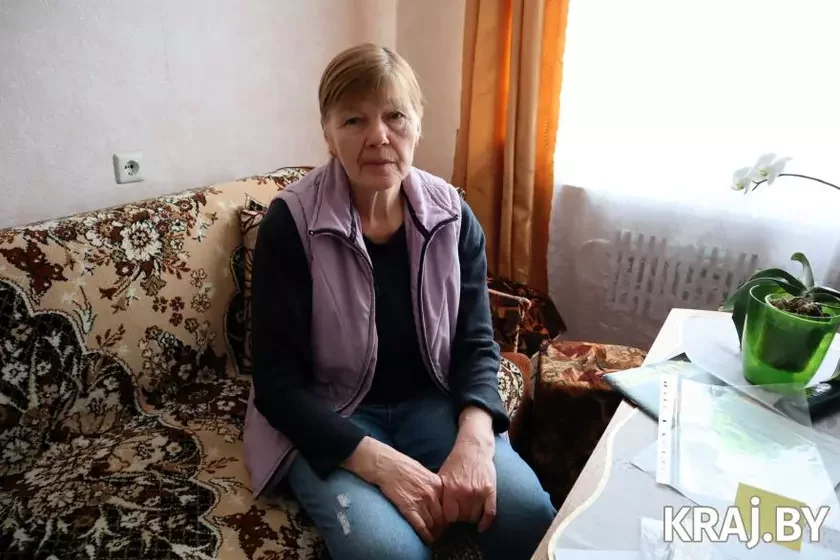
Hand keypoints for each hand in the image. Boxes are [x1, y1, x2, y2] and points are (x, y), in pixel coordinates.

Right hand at [342, 437, 447, 543]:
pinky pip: (420, 526)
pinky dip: (424, 535)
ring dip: (433, 532)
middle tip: (438, 532)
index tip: (444, 521)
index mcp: (437, 484)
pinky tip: (426, 539)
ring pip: (432, 523)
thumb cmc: (401, 466)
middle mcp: (432, 493)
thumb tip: (435, 494)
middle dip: (441, 527)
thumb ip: (431, 484)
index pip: (447, 505)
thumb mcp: (423, 471)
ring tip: (432, 537)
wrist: (385, 464)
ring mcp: (421, 501)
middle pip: (442, 517)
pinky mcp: (408, 507)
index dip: (446, 516)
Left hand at [438, 407, 496, 531]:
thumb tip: (430, 510)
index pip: (449, 516)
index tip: (448, 517)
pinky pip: (490, 513)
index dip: (448, 518)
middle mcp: (465, 492)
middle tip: (459, 513)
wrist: (474, 448)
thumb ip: (439, 492)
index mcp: (451, 489)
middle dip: (460, 518)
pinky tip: (481, 528)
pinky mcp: (490, 490)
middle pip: (462, 518)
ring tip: (468, 513)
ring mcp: (479, 492)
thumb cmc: (456, 462)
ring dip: (471, 518)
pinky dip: (485, 523)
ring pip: (475, 517)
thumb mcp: (442, 475)